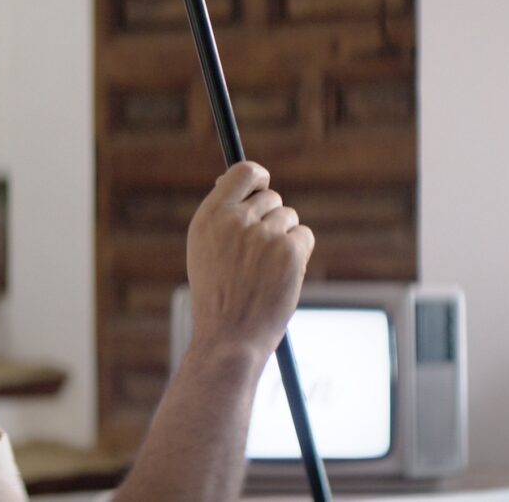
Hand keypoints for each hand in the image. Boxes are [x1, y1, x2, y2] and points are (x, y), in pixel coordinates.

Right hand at [185, 161, 314, 360]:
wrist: (229, 336)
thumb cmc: (217, 295)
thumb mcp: (204, 248)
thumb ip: (221, 214)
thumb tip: (243, 182)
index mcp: (210, 216)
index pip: (242, 172)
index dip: (257, 176)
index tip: (262, 184)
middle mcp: (235, 220)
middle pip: (271, 197)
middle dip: (271, 218)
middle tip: (259, 251)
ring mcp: (263, 234)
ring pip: (289, 218)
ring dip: (284, 238)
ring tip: (265, 269)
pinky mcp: (289, 251)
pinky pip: (304, 236)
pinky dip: (299, 253)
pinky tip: (281, 275)